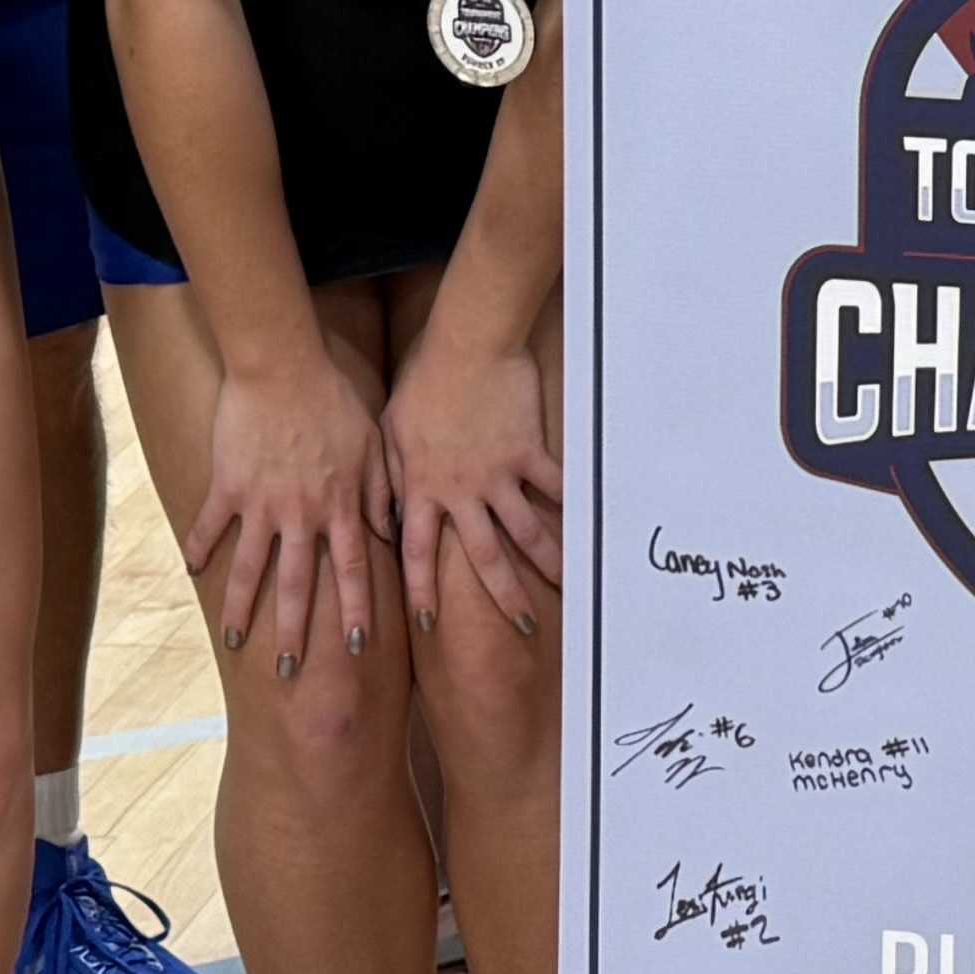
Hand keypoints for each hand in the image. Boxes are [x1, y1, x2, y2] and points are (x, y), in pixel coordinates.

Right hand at [191, 319, 390, 677]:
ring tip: (235, 643)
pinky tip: (191, 571)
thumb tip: (392, 533)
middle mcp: (301, 514)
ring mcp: (260, 503)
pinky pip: (210, 524)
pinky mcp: (227, 484)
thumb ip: (382, 492)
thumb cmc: (335, 400)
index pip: (355, 570)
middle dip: (296, 632)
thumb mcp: (374, 445)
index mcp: (341, 506)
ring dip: (243, 609)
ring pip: (250, 568)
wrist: (282, 365)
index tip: (360, 649)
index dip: (357, 611)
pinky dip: (198, 546)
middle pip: (299, 584)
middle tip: (290, 672)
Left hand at [388, 325, 565, 645]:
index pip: (417, 552)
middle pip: (483, 556)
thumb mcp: (389, 430)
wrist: (466, 345)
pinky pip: (555, 487)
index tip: (425, 626)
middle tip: (524, 628)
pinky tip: (591, 528)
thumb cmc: (422, 382)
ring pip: (526, 530)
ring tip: (569, 585)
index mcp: (422, 488)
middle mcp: (462, 491)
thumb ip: (387, 478)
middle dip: (503, 596)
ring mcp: (499, 473)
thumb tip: (383, 518)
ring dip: (548, 562)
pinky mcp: (529, 452)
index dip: (420, 591)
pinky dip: (573, 507)